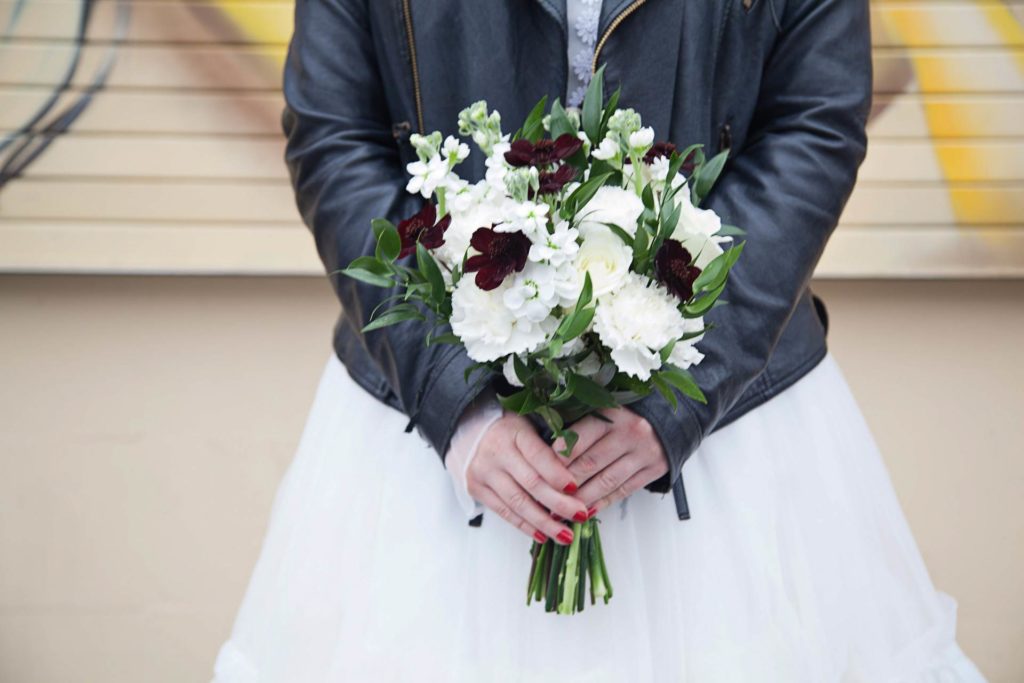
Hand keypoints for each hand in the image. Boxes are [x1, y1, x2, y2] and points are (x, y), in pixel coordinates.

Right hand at [466, 413, 590, 544]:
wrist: (468, 432)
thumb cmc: (509, 431)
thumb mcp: (529, 427)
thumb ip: (549, 447)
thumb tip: (578, 476)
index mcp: (514, 432)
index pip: (538, 455)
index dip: (557, 473)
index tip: (576, 488)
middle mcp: (496, 453)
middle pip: (531, 483)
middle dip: (559, 503)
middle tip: (581, 515)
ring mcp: (483, 473)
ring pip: (518, 503)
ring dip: (544, 522)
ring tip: (566, 535)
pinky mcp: (476, 489)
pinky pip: (504, 512)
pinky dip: (525, 526)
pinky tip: (543, 535)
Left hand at [556, 408, 668, 515]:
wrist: (670, 419)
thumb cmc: (629, 416)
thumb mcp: (606, 412)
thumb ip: (583, 427)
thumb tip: (550, 453)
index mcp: (612, 414)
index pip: (579, 437)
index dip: (558, 457)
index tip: (540, 471)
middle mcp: (629, 433)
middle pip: (590, 462)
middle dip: (565, 483)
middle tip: (546, 497)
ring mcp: (643, 453)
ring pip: (606, 481)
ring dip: (582, 499)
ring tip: (562, 511)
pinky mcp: (654, 470)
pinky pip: (623, 491)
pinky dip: (603, 503)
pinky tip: (587, 511)